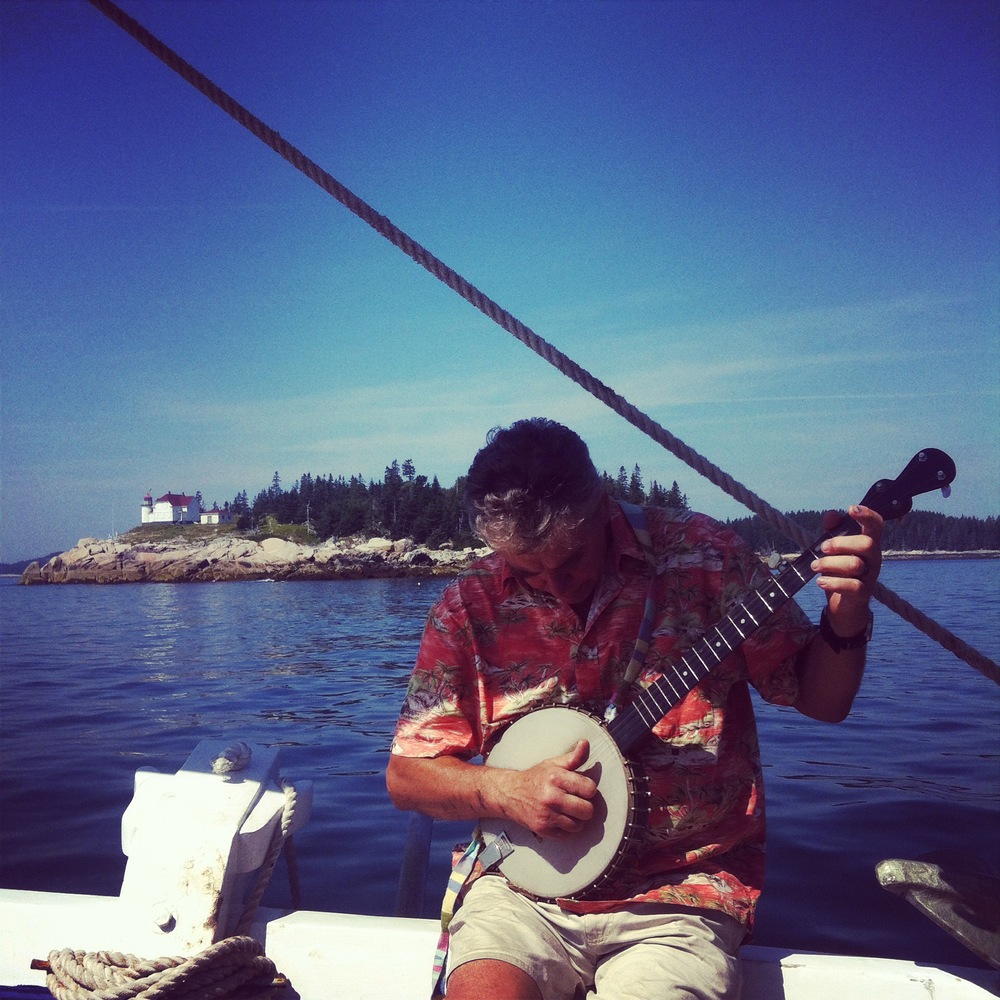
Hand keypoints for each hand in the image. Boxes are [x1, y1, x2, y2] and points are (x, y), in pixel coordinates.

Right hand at [499, 739, 596, 837]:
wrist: (509, 794)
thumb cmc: (535, 778)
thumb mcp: (553, 764)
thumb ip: (573, 757)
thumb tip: (585, 743)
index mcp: (556, 778)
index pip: (589, 789)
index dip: (588, 789)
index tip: (582, 789)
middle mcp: (552, 797)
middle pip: (587, 810)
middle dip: (585, 806)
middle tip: (577, 801)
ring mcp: (547, 815)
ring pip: (579, 825)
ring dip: (576, 819)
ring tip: (568, 811)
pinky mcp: (543, 829)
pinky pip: (567, 835)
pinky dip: (566, 829)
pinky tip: (560, 819)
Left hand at [812, 504, 883, 632]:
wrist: (844, 605)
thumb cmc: (839, 571)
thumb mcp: (834, 550)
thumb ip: (833, 531)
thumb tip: (831, 514)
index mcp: (868, 543)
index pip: (876, 525)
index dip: (867, 515)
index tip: (851, 509)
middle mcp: (873, 558)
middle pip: (867, 543)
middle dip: (840, 543)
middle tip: (822, 548)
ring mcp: (870, 577)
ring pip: (855, 564)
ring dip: (829, 563)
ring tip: (814, 566)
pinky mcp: (862, 594)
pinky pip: (853, 586)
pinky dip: (833, 583)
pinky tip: (820, 581)